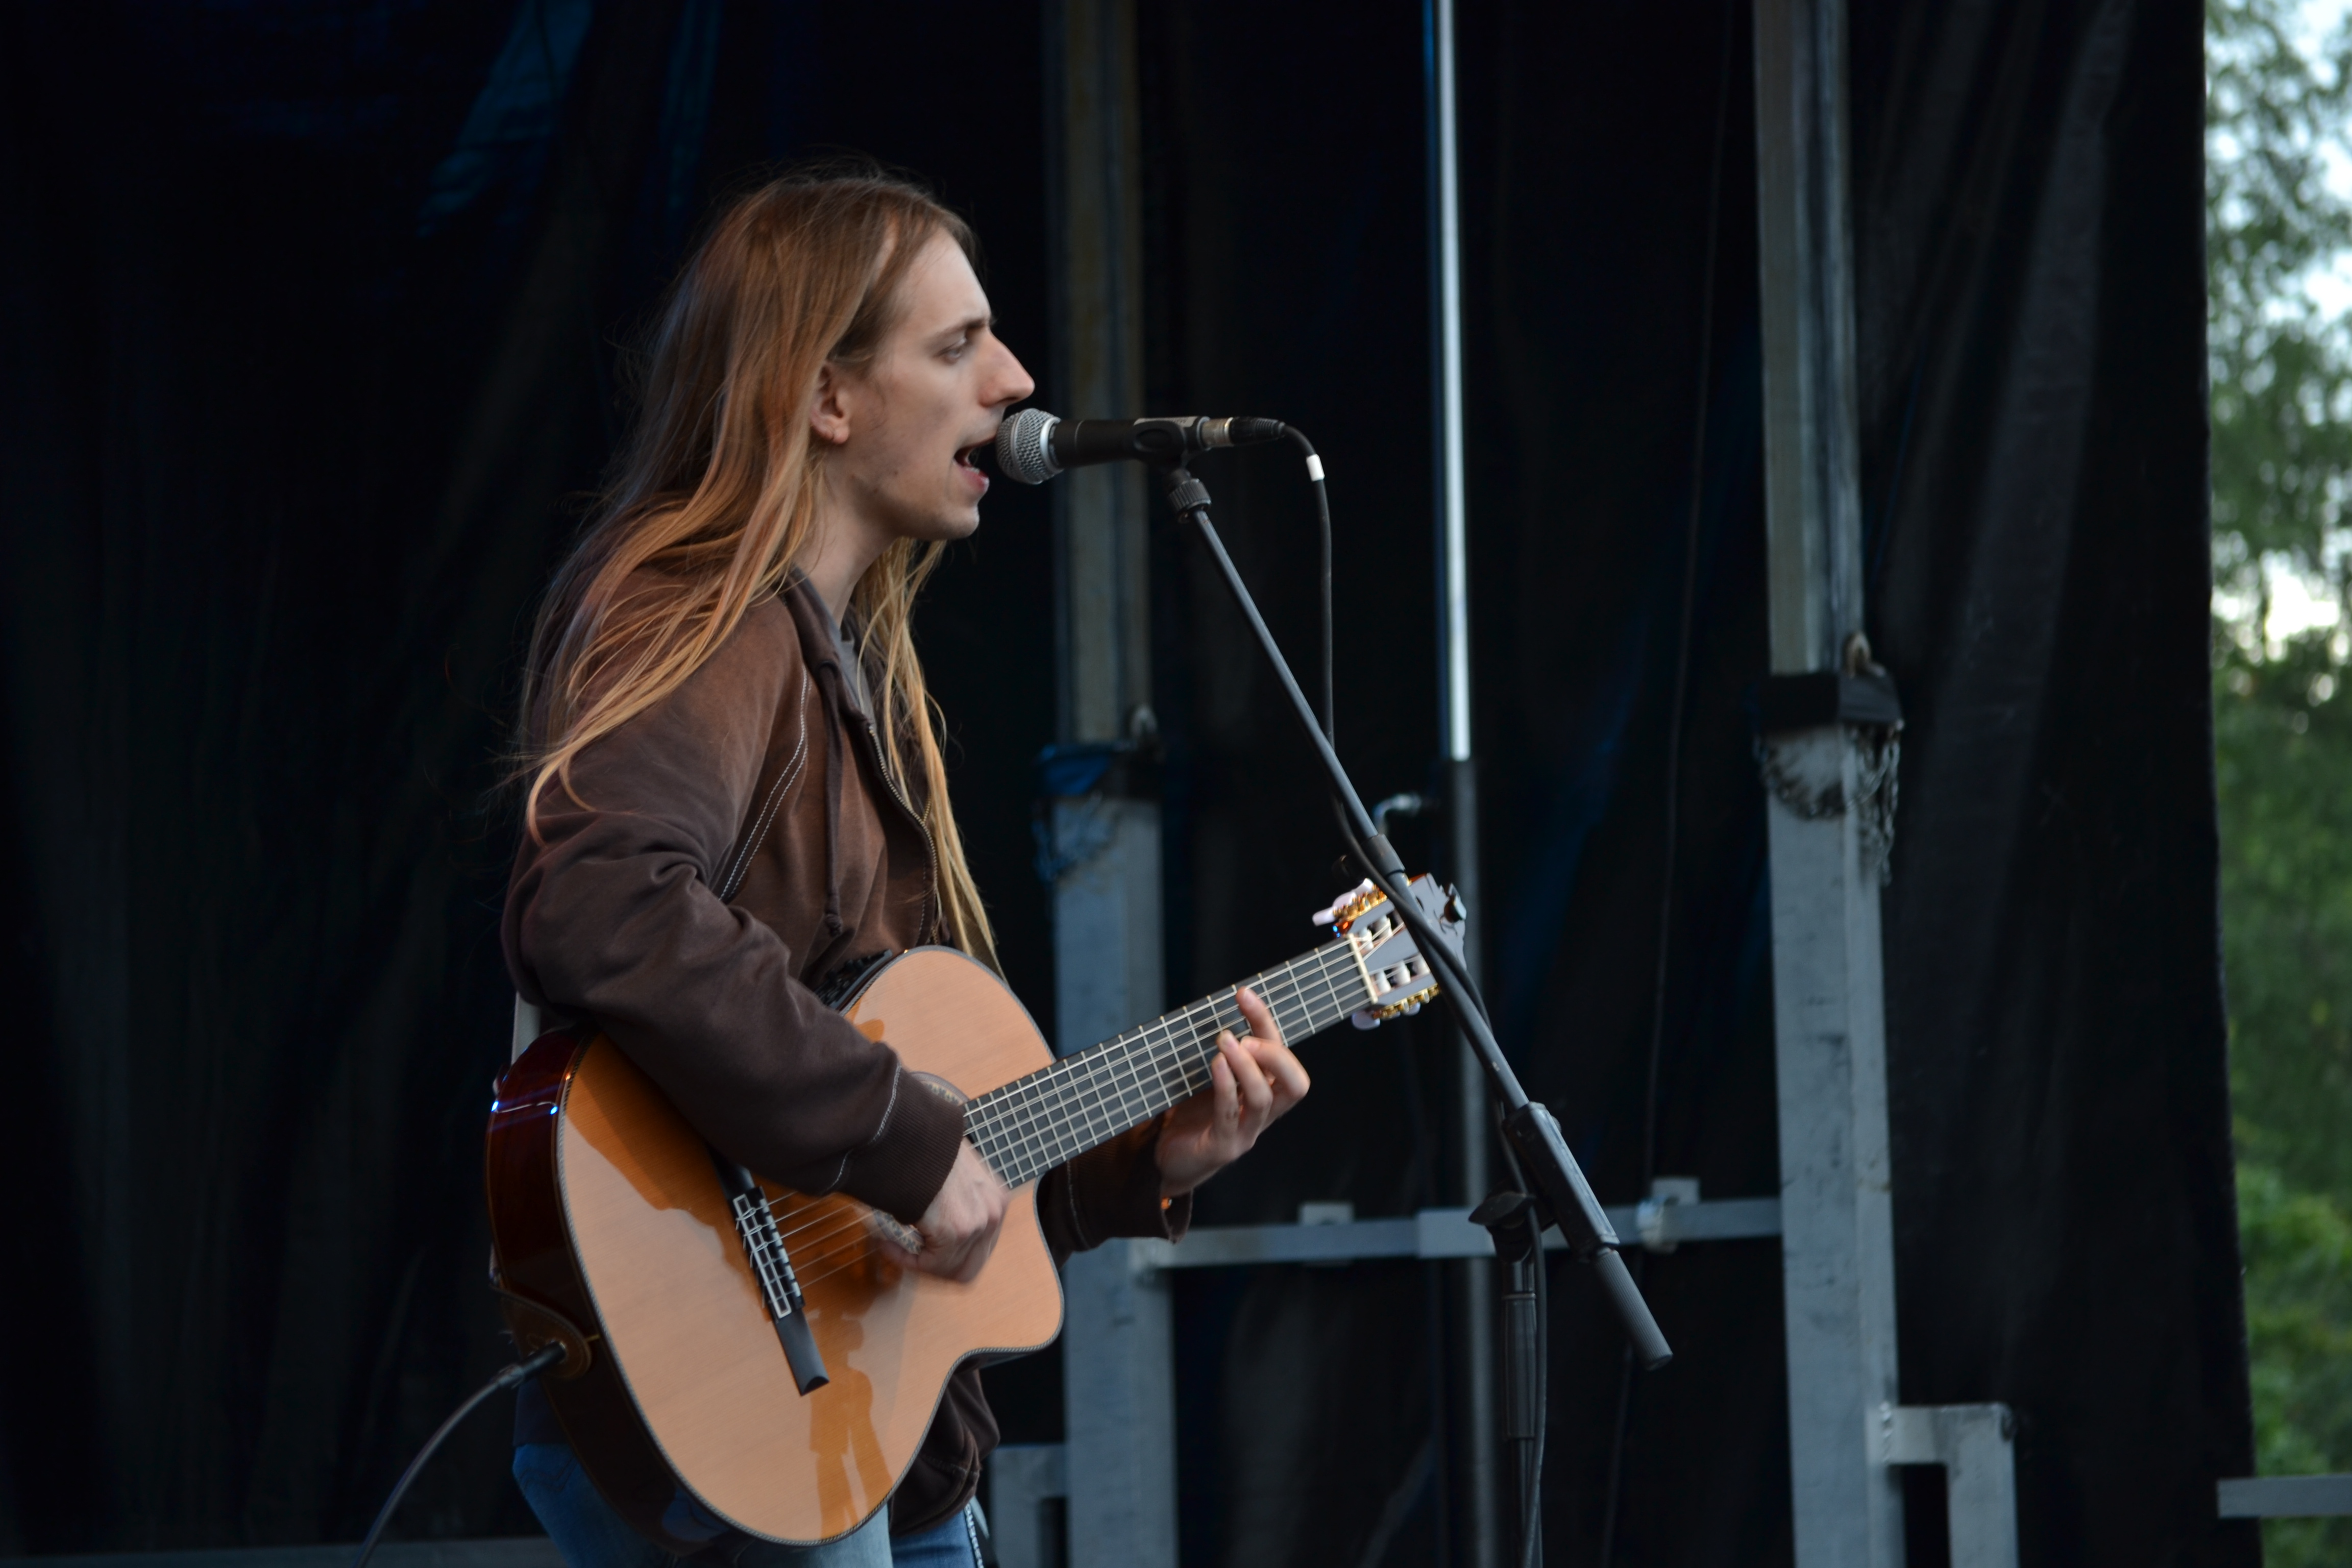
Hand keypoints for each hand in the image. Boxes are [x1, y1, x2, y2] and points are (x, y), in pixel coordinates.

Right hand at [883, 1140, 1008, 1282]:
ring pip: (949, 1270)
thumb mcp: (952, 1176)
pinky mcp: (958, 1230)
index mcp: (996, 1199)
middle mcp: (994, 1211)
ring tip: (892, 1246)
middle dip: (936, 1270)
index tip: (922, 1251)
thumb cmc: (922, 1149)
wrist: (908, 1134)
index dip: (948, 1256)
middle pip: (970, 1267)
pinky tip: (887, 1244)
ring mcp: (979, 1222)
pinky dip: (904, 1259)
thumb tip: (936, 1229)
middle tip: (909, 1259)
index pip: (979, 1248)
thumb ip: (955, 1203)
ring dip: (917, 1264)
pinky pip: (930, 1264)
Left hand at [1156, 987, 1310, 1197]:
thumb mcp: (1209, 1078)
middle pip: (1295, 1084)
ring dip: (1247, 1066)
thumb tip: (1215, 1012)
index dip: (1266, 1023)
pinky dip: (1226, 1085)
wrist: (1169, 1160)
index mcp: (1265, 1093)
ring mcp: (1246, 1133)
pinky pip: (1230, 1115)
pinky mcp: (1223, 1147)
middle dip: (1275, 1053)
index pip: (1283, 1056)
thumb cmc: (1192, 1115)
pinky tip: (1216, 1064)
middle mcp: (1263, 1114)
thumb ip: (1221, 1054)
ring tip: (1225, 1042)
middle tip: (1243, 1035)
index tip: (1243, 994)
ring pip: (1264, 1098)